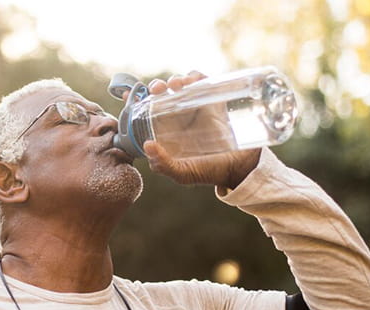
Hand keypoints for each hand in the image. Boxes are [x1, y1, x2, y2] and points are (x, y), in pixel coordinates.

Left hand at [125, 71, 260, 188]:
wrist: (240, 167)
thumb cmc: (208, 171)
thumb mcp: (183, 173)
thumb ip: (163, 165)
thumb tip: (147, 145)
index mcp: (166, 131)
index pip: (147, 110)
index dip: (137, 99)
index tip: (129, 93)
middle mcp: (179, 116)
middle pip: (163, 93)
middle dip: (156, 86)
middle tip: (157, 89)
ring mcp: (196, 107)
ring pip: (181, 84)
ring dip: (175, 79)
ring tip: (176, 85)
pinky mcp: (213, 100)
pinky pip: (202, 81)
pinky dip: (195, 76)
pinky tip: (192, 81)